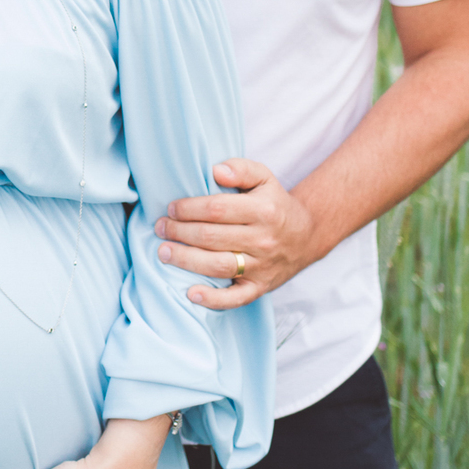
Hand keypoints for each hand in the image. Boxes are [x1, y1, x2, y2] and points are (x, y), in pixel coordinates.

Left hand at [154, 157, 316, 308]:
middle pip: (212, 237)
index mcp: (263, 210)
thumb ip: (240, 169)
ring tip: (164, 252)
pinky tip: (191, 293)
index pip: (217, 209)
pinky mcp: (260, 287)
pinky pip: (236, 298)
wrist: (307, 236)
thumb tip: (216, 170)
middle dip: (180, 232)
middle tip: (160, 228)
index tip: (171, 208)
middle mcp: (263, 240)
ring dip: (186, 260)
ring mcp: (262, 266)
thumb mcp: (264, 178)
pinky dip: (213, 299)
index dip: (189, 209)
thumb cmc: (274, 204)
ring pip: (218, 265)